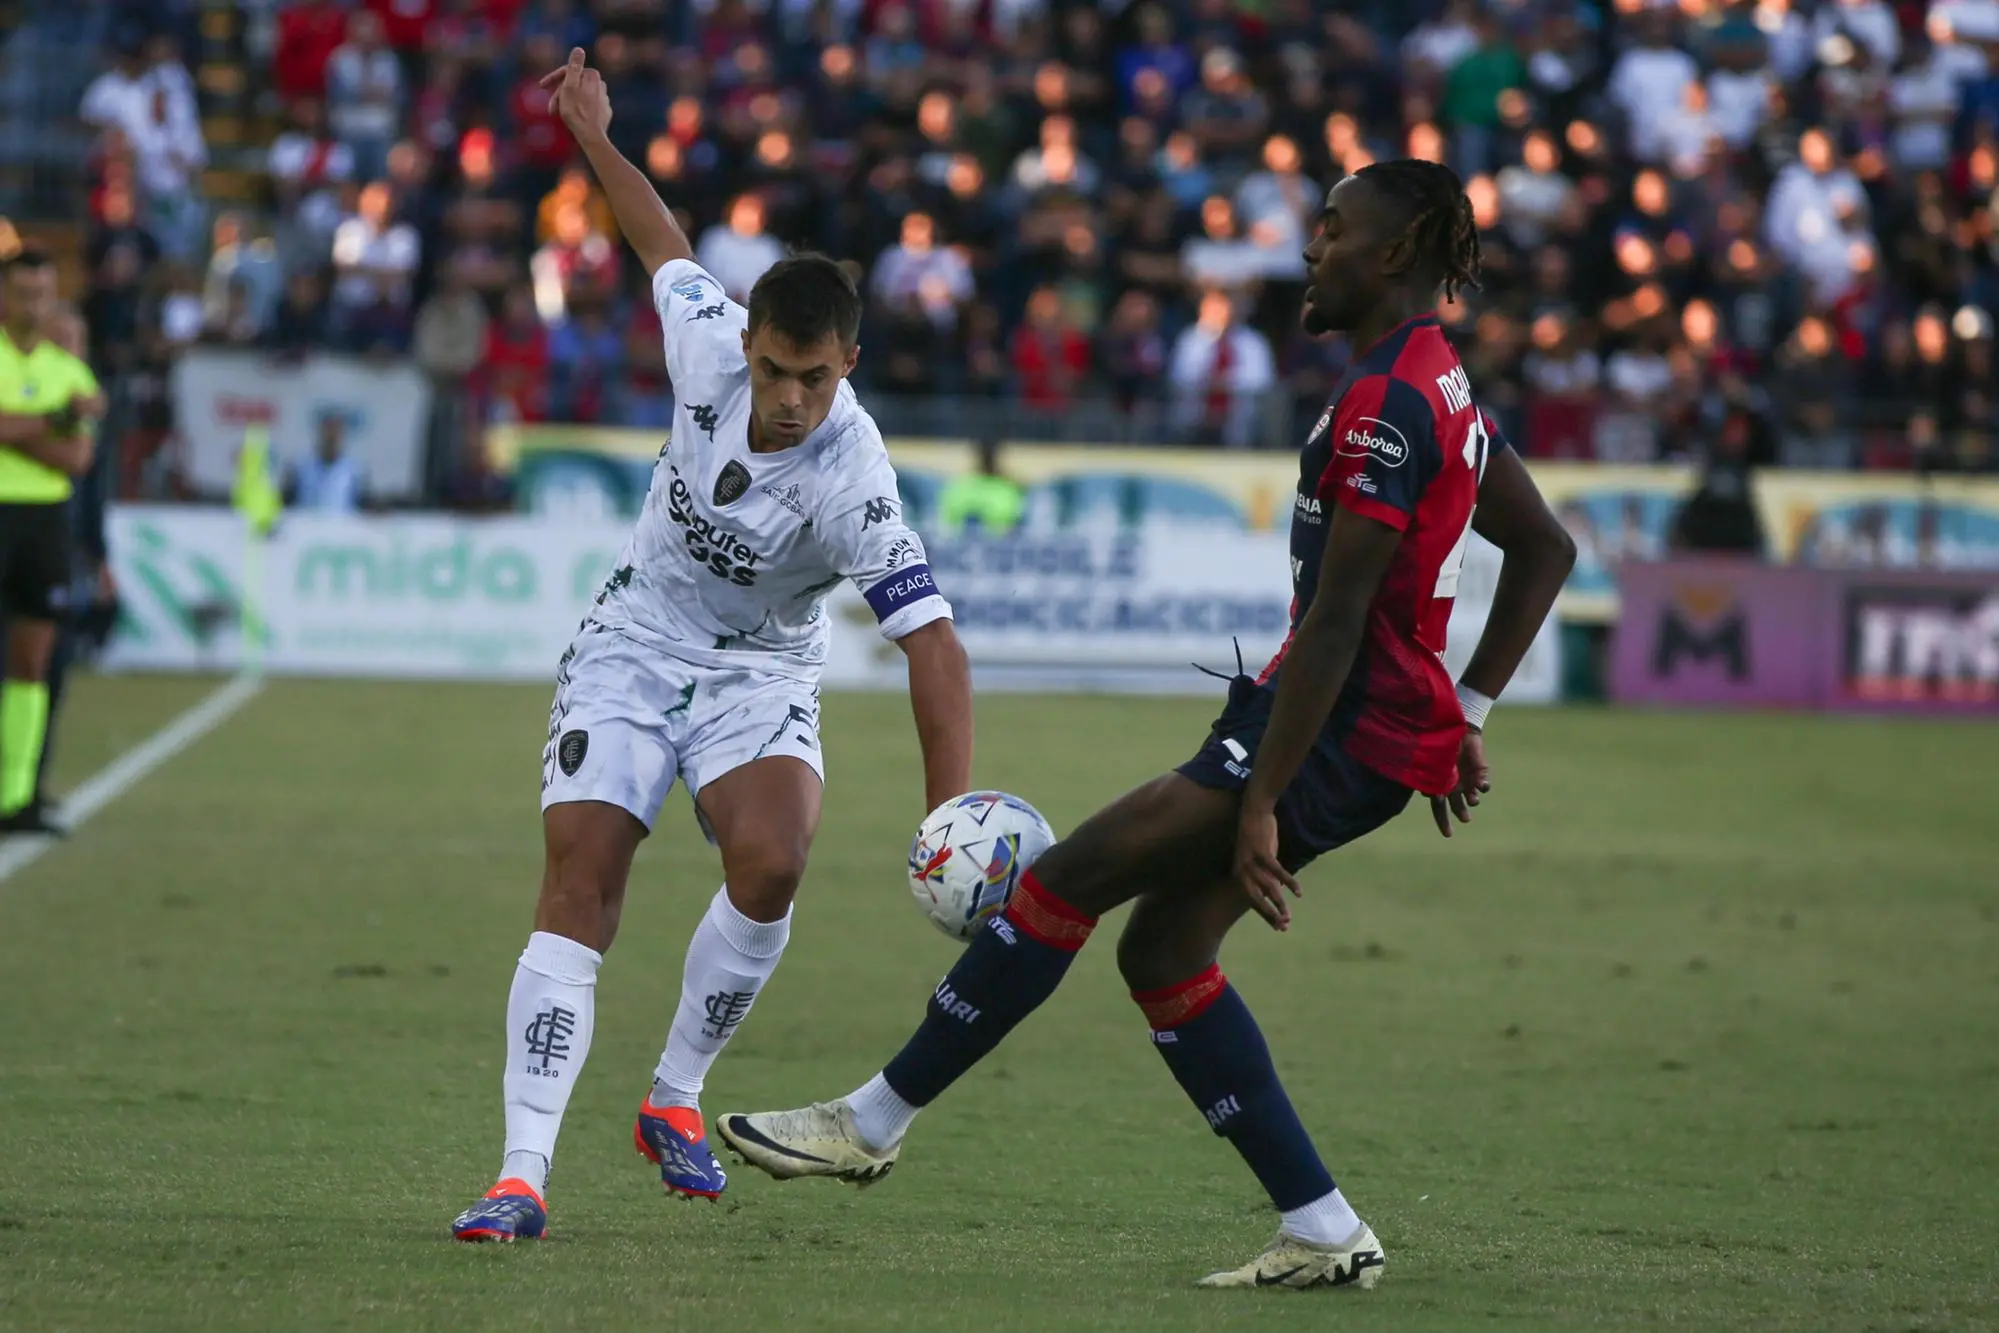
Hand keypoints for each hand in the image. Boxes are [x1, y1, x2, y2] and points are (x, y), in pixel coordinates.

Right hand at [538, 47, 611, 142]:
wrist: (591, 136)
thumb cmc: (577, 112)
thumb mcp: (570, 86)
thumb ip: (574, 66)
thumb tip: (579, 49)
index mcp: (592, 76)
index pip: (568, 72)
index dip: (553, 78)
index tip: (541, 86)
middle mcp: (601, 85)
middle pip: (573, 85)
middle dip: (559, 94)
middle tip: (551, 109)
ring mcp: (604, 100)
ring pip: (579, 96)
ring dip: (566, 103)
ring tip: (559, 115)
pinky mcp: (604, 112)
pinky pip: (586, 107)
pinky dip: (577, 110)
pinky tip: (572, 120)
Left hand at [1232, 803, 1300, 931]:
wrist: (1254, 811)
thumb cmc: (1258, 836)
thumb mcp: (1259, 859)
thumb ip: (1264, 876)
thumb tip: (1276, 893)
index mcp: (1239, 873)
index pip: (1251, 899)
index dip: (1265, 914)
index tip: (1277, 927)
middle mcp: (1242, 870)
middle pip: (1255, 898)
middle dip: (1268, 914)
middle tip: (1282, 926)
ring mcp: (1251, 861)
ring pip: (1266, 888)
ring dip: (1278, 903)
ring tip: (1289, 915)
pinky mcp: (1262, 852)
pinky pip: (1277, 871)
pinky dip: (1288, 882)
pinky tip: (1298, 892)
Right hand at [1430, 729, 1490, 837]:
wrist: (1457, 726)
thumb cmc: (1439, 743)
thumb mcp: (1431, 761)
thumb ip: (1429, 778)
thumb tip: (1426, 795)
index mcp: (1439, 785)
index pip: (1439, 808)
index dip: (1443, 821)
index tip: (1449, 835)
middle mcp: (1454, 786)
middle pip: (1457, 806)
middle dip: (1461, 813)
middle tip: (1465, 820)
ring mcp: (1468, 780)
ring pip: (1472, 798)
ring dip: (1472, 801)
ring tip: (1472, 801)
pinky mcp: (1480, 772)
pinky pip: (1484, 785)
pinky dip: (1484, 787)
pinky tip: (1482, 787)